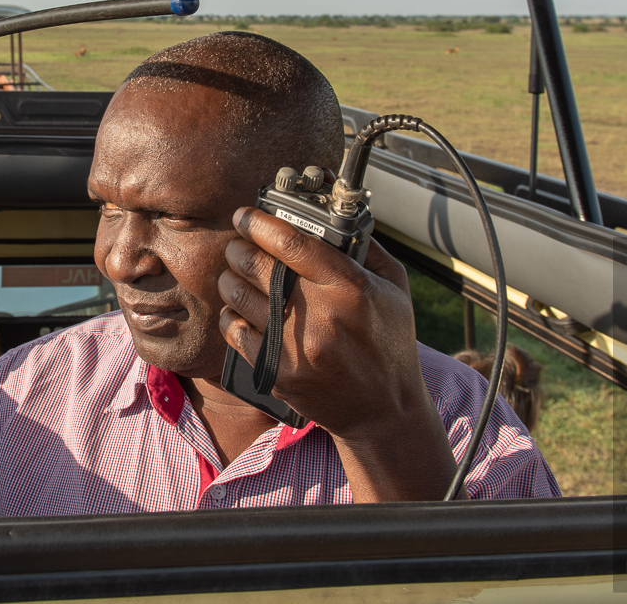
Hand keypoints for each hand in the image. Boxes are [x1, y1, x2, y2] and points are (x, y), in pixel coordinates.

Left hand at [216, 209, 428, 440]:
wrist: (384, 411)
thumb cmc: (390, 345)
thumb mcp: (396, 289)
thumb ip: (368, 250)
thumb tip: (333, 219)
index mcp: (349, 287)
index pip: (291, 242)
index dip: (259, 223)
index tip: (246, 215)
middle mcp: (319, 314)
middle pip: (255, 264)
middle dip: (239, 247)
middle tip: (239, 244)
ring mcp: (294, 345)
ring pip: (237, 294)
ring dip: (230, 278)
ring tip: (237, 275)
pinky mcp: (276, 371)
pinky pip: (234, 330)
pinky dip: (231, 314)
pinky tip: (240, 309)